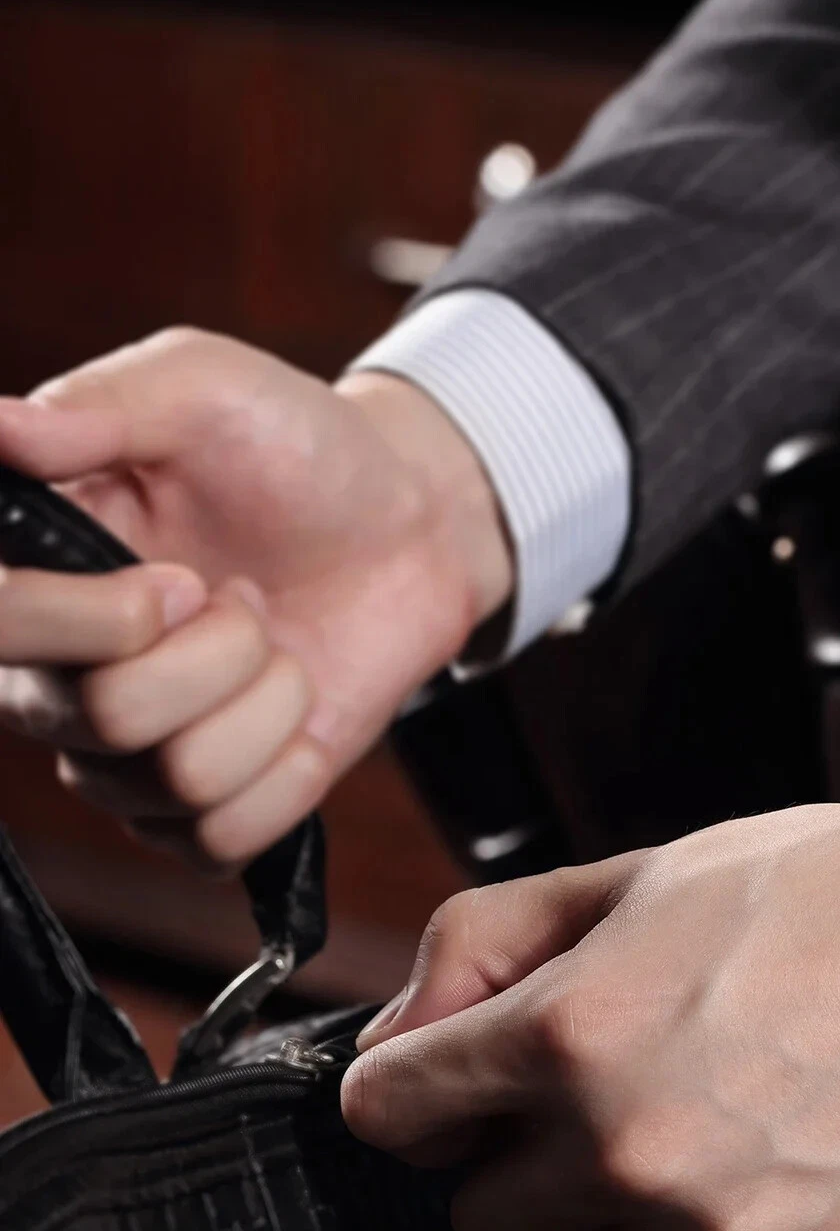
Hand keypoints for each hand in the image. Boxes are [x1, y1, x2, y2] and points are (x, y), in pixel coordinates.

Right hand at [0, 329, 511, 864]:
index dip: (91, 623)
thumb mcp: (201, 390)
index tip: (180, 580)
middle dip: (219, 651)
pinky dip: (289, 775)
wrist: (411, 523)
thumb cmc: (296, 448)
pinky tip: (301, 716)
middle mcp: (60, 678)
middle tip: (248, 597)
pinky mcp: (212, 809)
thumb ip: (96, 410)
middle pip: (104, 720)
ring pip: (179, 782)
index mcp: (36, 573)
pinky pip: (224, 840)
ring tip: (278, 644)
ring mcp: (133, 757)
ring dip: (268, 702)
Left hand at [342, 759, 839, 1230]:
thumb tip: (397, 1027)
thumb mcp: (644, 870)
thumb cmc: (833, 889)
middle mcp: (624, 1146)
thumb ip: (491, 939)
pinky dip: (678, 1222)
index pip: (388, 1111)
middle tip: (576, 1084)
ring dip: (590, 1196)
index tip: (439, 1072)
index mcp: (573, 1030)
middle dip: (498, 1153)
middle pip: (469, 1212)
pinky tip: (747, 1140)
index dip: (404, 1083)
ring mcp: (704, 1222)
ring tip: (681, 1104)